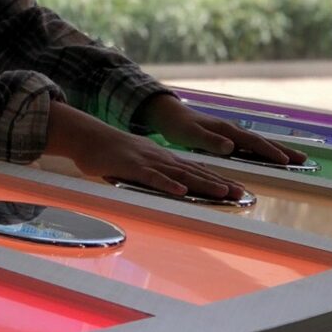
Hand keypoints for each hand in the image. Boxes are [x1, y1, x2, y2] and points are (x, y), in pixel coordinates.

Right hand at [44, 101, 249, 200]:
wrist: (89, 137)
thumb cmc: (113, 153)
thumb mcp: (141, 161)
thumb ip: (158, 172)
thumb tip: (175, 184)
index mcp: (165, 159)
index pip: (197, 170)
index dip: (218, 180)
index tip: (238, 191)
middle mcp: (162, 159)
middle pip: (196, 172)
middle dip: (220, 184)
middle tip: (242, 194)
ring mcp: (148, 162)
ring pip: (180, 174)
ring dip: (203, 184)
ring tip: (223, 194)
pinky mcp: (132, 168)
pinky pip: (153, 178)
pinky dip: (168, 185)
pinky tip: (181, 192)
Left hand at [137, 94, 307, 166]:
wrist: (171, 114)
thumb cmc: (179, 126)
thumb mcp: (190, 134)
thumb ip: (209, 141)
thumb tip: (231, 146)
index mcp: (227, 130)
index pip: (253, 142)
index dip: (269, 152)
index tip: (285, 161)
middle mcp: (234, 130)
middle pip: (263, 141)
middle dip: (284, 150)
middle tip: (304, 160)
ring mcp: (233, 133)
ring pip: (260, 143)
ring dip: (278, 150)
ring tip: (296, 159)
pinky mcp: (230, 137)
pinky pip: (252, 145)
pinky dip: (266, 150)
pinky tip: (272, 156)